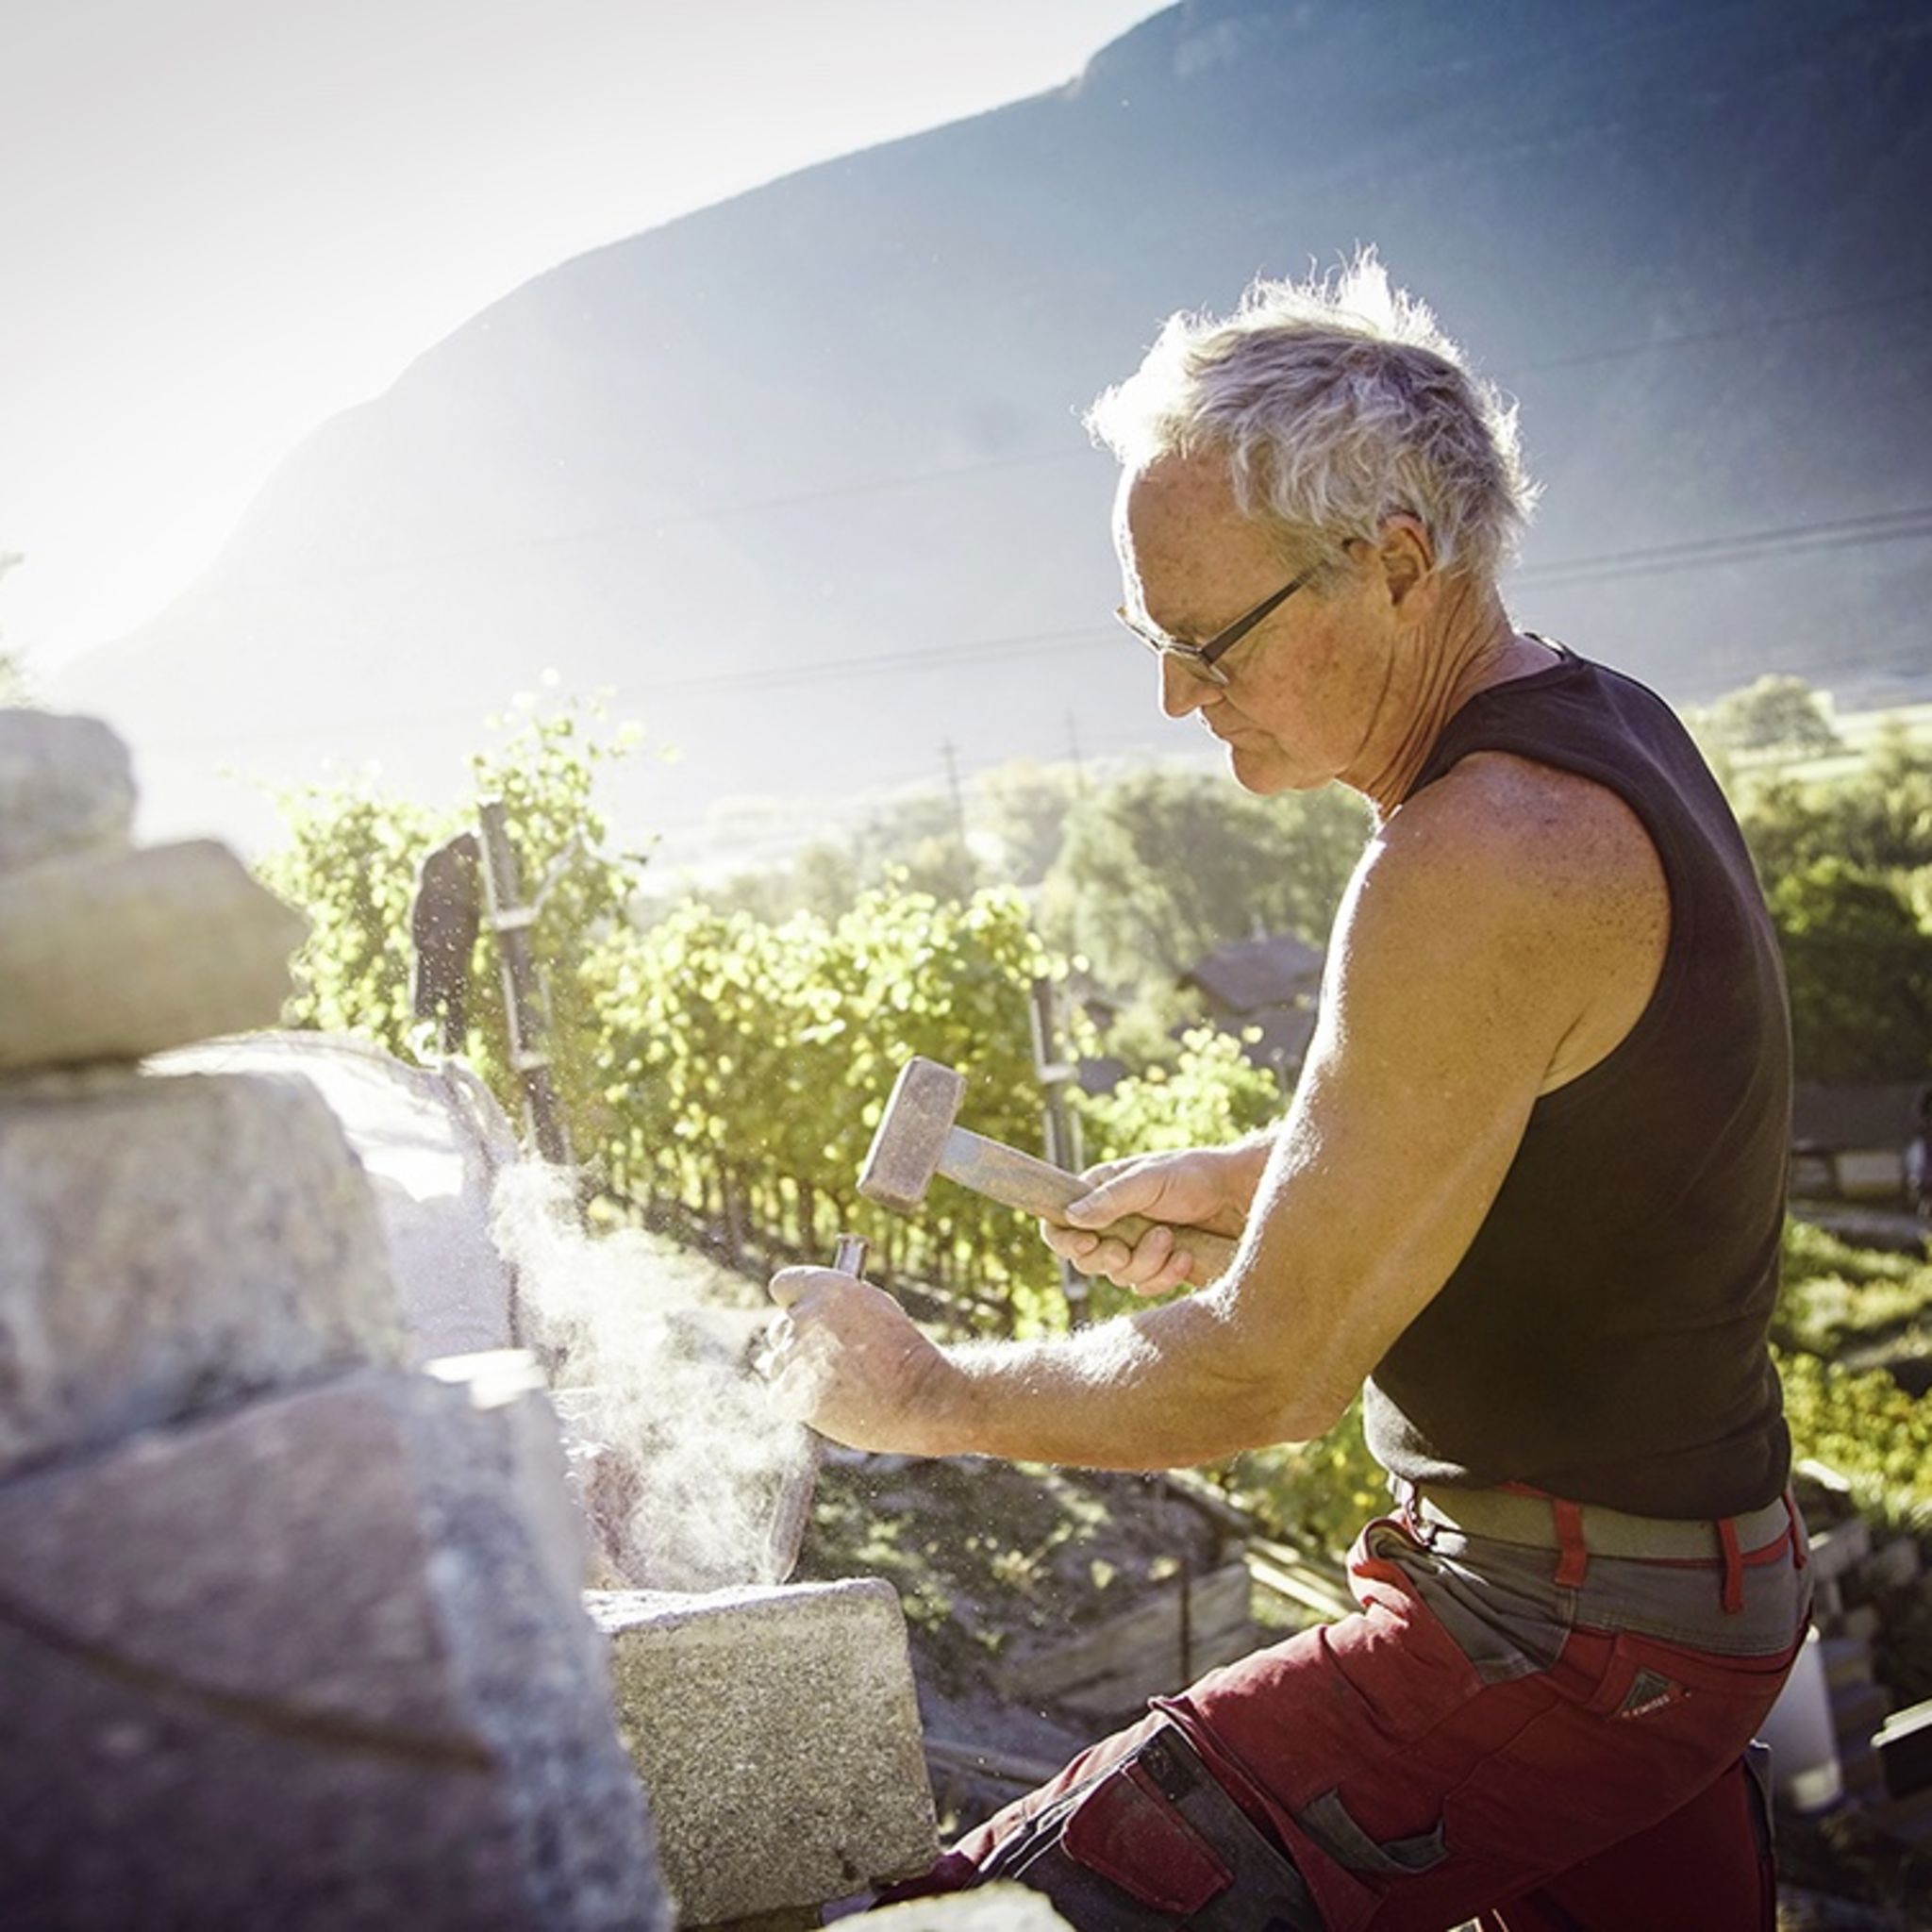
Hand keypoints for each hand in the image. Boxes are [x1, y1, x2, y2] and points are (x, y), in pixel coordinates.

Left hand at [762, 1267, 958, 1453]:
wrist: (916, 1396)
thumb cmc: (903, 1350)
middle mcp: (801, 1317)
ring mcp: (791, 1356)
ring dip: (796, 1369)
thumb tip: (809, 1316)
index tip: (804, 1310)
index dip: (795, 1299)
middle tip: (828, 1356)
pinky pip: (778, 1392)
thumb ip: (833, 1307)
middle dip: (799, 1339)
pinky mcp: (788, 1393)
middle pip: (779, 1327)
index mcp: (822, 1287)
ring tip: (833, 1382)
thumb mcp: (873, 1307)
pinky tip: (824, 1400)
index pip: (783, 1285)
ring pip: (777, 1361)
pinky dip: (795, 1398)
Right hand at [1041, 1145, 1261, 1295]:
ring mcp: (1134, 1247)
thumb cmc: (1193, 1177)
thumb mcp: (1149, 1180)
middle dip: (1109, 1257)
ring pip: (1117, 1276)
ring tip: (1171, 1238)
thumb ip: (1111, 1199)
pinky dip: (1165, 1275)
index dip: (1065, 1241)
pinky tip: (1185, 1256)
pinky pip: (1144, 1287)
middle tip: (1123, 1250)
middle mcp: (1111, 1222)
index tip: (1088, 1243)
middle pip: (1084, 1258)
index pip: (1059, 1224)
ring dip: (1145, 1262)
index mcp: (1100, 1193)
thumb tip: (1072, 1216)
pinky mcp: (1157, 1268)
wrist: (1239, 1197)